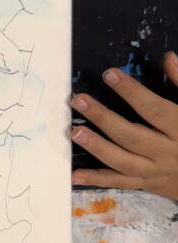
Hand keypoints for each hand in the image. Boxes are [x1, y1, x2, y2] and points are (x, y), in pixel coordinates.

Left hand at [71, 53, 177, 198]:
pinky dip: (97, 180)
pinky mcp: (148, 185)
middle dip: (103, 117)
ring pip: (122, 161)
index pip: (153, 109)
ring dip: (97, 147)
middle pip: (131, 135)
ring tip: (74, 132)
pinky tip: (75, 175)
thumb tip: (169, 57)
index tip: (109, 74)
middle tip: (79, 100)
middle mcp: (168, 152)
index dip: (131, 91)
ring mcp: (156, 172)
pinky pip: (121, 183)